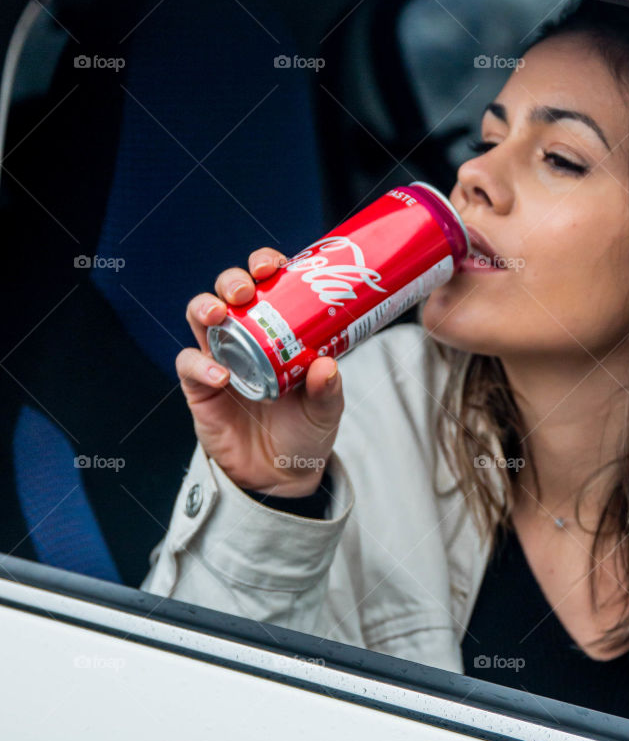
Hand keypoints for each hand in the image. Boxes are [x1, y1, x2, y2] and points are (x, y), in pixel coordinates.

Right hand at [176, 247, 343, 496]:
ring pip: (200, 316)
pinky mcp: (199, 387)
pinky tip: (221, 375)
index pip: (267, 283)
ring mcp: (219, 357)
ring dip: (205, 306)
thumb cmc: (306, 430)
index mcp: (278, 328)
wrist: (281, 475)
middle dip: (232, 281)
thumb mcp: (326, 410)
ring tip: (220, 314)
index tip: (273, 265)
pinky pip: (189, 364)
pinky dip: (200, 364)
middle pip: (227, 291)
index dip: (265, 265)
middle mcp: (245, 335)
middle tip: (245, 290)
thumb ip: (328, 389)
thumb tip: (327, 365)